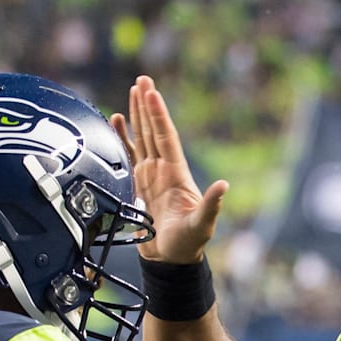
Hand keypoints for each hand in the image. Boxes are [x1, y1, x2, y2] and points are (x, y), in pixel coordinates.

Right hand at [111, 75, 229, 263]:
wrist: (171, 260)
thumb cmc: (188, 245)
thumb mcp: (202, 225)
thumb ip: (211, 205)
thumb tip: (224, 186)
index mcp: (176, 174)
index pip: (165, 137)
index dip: (158, 115)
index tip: (151, 93)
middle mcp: (163, 170)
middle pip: (153, 130)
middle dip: (147, 105)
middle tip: (142, 80)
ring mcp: (151, 175)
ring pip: (142, 138)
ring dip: (137, 115)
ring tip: (133, 91)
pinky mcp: (139, 184)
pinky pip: (129, 154)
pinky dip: (123, 137)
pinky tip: (116, 122)